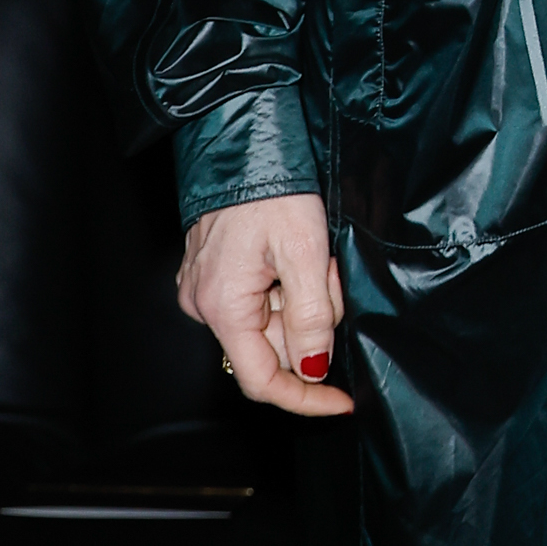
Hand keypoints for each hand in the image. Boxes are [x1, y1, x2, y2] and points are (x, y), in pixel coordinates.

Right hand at [178, 192, 353, 415]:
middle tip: (330, 275)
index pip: (262, 380)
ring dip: (302, 299)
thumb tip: (314, 368)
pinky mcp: (215, 272)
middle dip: (312, 322)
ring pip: (270, 321)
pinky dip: (287, 285)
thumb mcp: (305, 252)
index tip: (342, 400)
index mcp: (222, 307)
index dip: (306, 396)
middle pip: (272, 346)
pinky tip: (297, 254)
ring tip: (315, 256)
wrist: (244, 145)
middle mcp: (204, 305)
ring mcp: (206, 288)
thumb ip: (311, 316)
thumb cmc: (272, 191)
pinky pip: (260, 298)